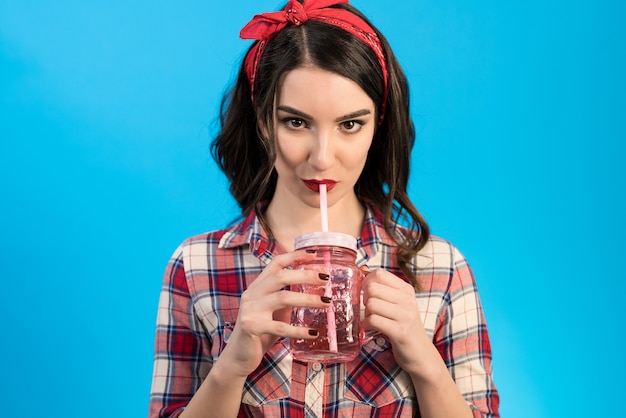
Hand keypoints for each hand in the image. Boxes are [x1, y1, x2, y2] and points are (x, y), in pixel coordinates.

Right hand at [221, 250, 330, 377]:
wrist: (237, 357)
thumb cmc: (259, 333)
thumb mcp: (273, 311)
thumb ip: (285, 299)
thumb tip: (313, 290)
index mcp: (257, 287)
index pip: (276, 263)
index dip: (295, 256)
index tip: (314, 254)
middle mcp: (252, 294)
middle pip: (281, 276)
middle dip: (306, 275)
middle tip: (326, 280)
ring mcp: (250, 310)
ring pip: (283, 298)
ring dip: (308, 299)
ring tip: (327, 303)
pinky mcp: (251, 327)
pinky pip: (280, 327)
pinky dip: (299, 330)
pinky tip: (313, 333)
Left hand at [361, 268, 430, 374]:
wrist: (421, 354)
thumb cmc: (404, 327)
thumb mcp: (399, 304)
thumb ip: (384, 290)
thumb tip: (363, 271)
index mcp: (406, 290)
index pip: (379, 273)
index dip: (366, 281)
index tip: (366, 293)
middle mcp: (407, 300)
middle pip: (372, 288)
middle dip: (364, 299)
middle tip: (368, 309)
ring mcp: (405, 315)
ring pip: (371, 304)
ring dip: (365, 313)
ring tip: (371, 320)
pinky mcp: (400, 331)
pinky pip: (373, 320)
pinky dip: (366, 324)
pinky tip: (370, 328)